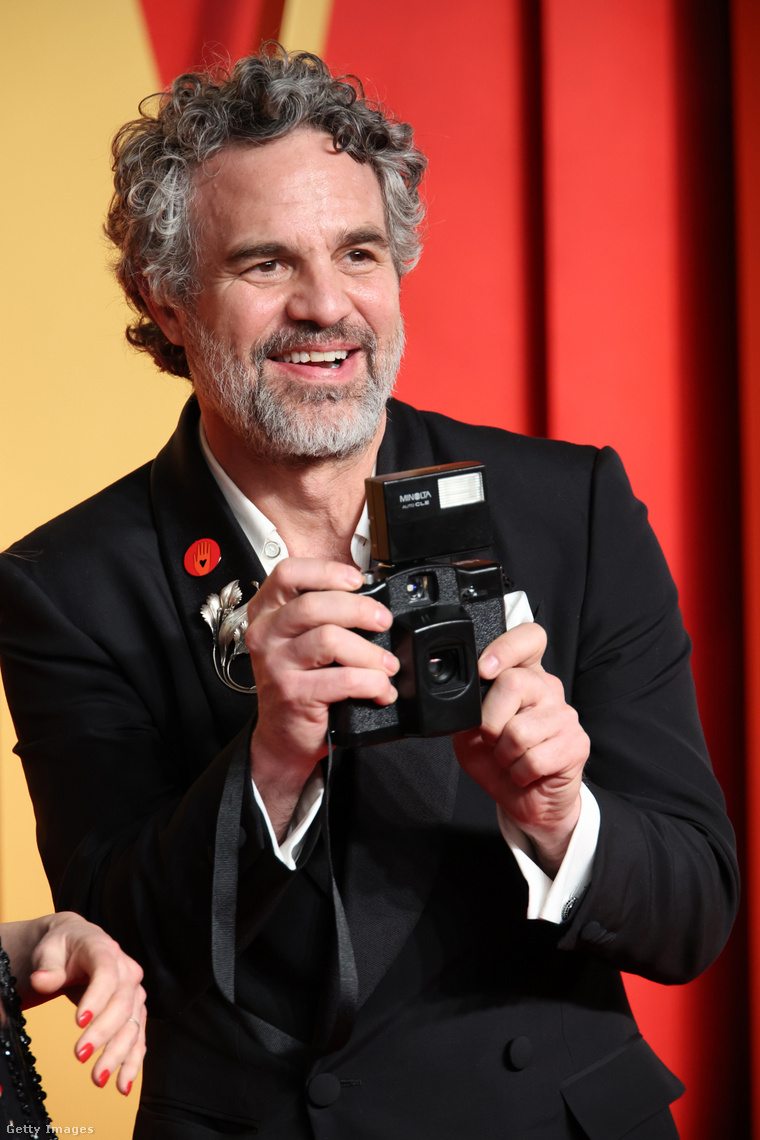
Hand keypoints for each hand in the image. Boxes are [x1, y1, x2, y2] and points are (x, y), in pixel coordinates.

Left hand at [17, 913, 145, 1094]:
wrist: (76, 946)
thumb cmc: (62, 948)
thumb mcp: (50, 950)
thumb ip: (48, 966)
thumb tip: (42, 980)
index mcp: (104, 949)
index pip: (106, 973)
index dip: (96, 998)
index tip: (79, 1023)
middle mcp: (126, 970)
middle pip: (122, 1003)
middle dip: (103, 1033)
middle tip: (79, 1056)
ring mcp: (133, 992)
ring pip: (133, 1024)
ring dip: (118, 1054)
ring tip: (98, 1078)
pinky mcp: (134, 1011)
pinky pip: (138, 1038)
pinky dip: (133, 1062)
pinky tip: (123, 1083)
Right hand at [245, 558, 398, 835]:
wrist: (283, 736)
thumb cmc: (298, 682)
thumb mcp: (300, 640)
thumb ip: (324, 616)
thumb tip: (372, 604)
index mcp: (267, 613)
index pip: (287, 574)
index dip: (325, 571)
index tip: (356, 580)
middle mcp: (266, 635)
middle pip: (313, 605)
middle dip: (359, 609)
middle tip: (383, 621)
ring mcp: (277, 665)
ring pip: (330, 640)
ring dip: (369, 652)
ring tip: (387, 665)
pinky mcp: (293, 694)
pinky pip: (342, 679)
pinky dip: (371, 683)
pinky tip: (381, 689)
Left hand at [453, 623, 588, 874]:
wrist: (525, 800)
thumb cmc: (498, 760)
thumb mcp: (469, 731)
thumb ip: (467, 708)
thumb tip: (463, 697)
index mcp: (523, 676)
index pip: (529, 638)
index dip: (506, 648)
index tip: (484, 670)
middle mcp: (548, 689)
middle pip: (514, 682)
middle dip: (490, 721)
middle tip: (493, 739)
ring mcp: (565, 715)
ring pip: (519, 729)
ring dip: (504, 755)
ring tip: (511, 758)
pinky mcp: (576, 743)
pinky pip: (534, 759)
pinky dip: (519, 772)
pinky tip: (525, 772)